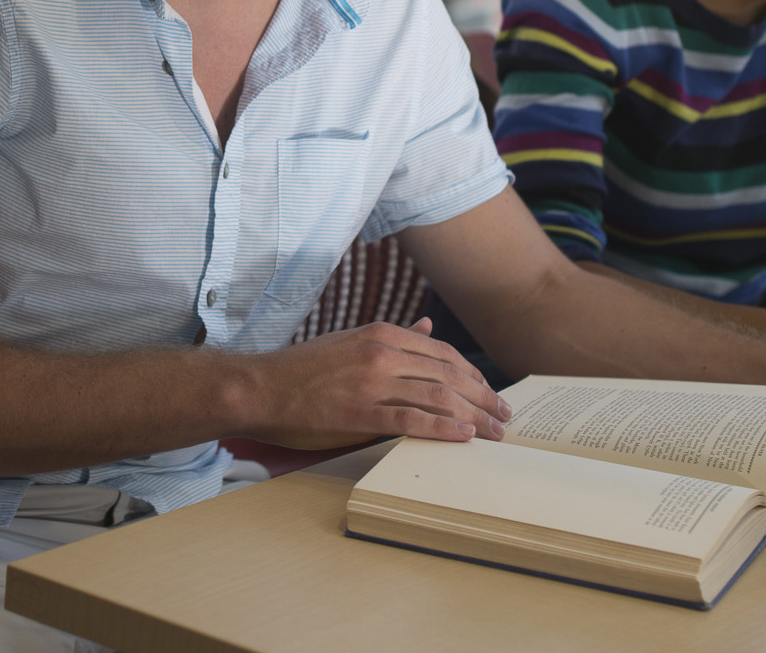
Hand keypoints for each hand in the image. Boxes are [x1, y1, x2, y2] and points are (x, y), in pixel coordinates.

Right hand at [241, 317, 509, 448]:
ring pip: (438, 397)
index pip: (443, 353)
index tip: (492, 394)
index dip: (474, 375)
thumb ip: (394, 338)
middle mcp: (381, 353)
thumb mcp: (351, 342)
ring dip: (474, 416)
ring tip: (494, 433)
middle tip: (505, 417)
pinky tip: (463, 436)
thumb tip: (428, 327)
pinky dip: (442, 428)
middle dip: (484, 397)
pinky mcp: (360, 412)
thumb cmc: (303, 369)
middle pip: (449, 374)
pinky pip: (411, 419)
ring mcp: (371, 382)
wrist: (260, 387)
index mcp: (381, 334)